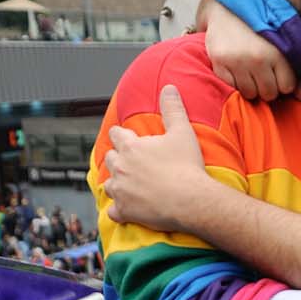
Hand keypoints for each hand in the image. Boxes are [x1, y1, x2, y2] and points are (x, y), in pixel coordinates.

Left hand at [105, 86, 208, 227]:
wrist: (191, 200)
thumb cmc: (187, 167)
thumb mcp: (182, 132)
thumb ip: (172, 108)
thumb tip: (168, 88)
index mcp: (131, 146)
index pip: (116, 134)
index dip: (122, 135)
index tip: (127, 138)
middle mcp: (120, 167)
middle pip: (110, 158)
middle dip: (118, 160)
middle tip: (131, 164)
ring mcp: (121, 191)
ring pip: (109, 185)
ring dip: (117, 184)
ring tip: (128, 186)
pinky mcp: (125, 211)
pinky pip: (113, 212)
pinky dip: (118, 211)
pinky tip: (126, 210)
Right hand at [205, 0, 300, 100]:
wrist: (227, 4)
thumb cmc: (258, 25)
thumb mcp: (280, 42)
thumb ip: (294, 69)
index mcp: (277, 52)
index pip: (287, 86)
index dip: (284, 83)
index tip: (278, 75)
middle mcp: (257, 58)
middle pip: (269, 93)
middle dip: (268, 87)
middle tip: (263, 74)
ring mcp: (236, 62)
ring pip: (250, 94)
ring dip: (252, 87)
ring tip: (250, 72)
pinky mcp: (219, 63)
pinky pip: (232, 87)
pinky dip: (235, 82)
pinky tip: (236, 69)